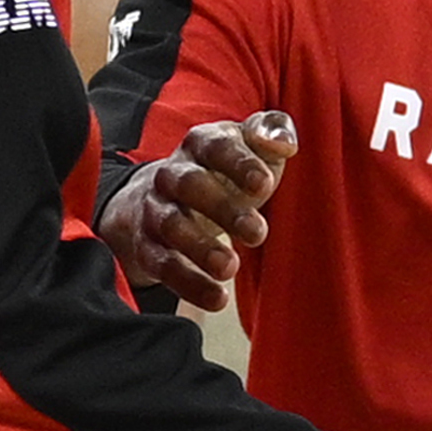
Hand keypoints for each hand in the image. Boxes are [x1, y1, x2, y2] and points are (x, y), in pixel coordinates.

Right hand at [96, 111, 296, 307]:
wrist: (167, 199)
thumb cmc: (225, 170)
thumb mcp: (250, 145)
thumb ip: (271, 132)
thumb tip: (284, 141)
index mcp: (201, 143)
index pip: (216, 147)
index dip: (239, 164)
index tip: (264, 185)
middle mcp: (172, 174)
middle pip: (190, 184)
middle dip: (223, 208)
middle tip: (258, 234)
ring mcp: (155, 210)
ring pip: (170, 225)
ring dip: (200, 248)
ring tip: (230, 267)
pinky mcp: (148, 247)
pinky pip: (162, 265)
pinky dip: (188, 284)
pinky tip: (217, 298)